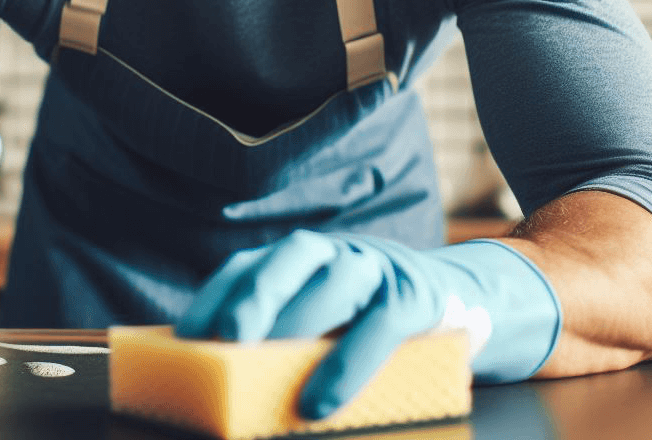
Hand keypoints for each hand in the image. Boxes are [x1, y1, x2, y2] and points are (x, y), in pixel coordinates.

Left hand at [175, 229, 559, 419]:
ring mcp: (380, 267)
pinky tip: (320, 401)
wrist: (466, 301)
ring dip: (298, 320)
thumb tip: (224, 378)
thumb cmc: (374, 323)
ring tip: (263, 367)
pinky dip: (348, 362)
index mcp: (307, 257)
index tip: (185, 336)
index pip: (251, 262)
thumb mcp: (330, 320)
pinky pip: (381, 323)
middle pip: (291, 255)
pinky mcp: (417, 296)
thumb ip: (288, 335)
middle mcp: (339, 251)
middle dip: (254, 292)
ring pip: (337, 280)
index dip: (216, 293)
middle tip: (225, 337)